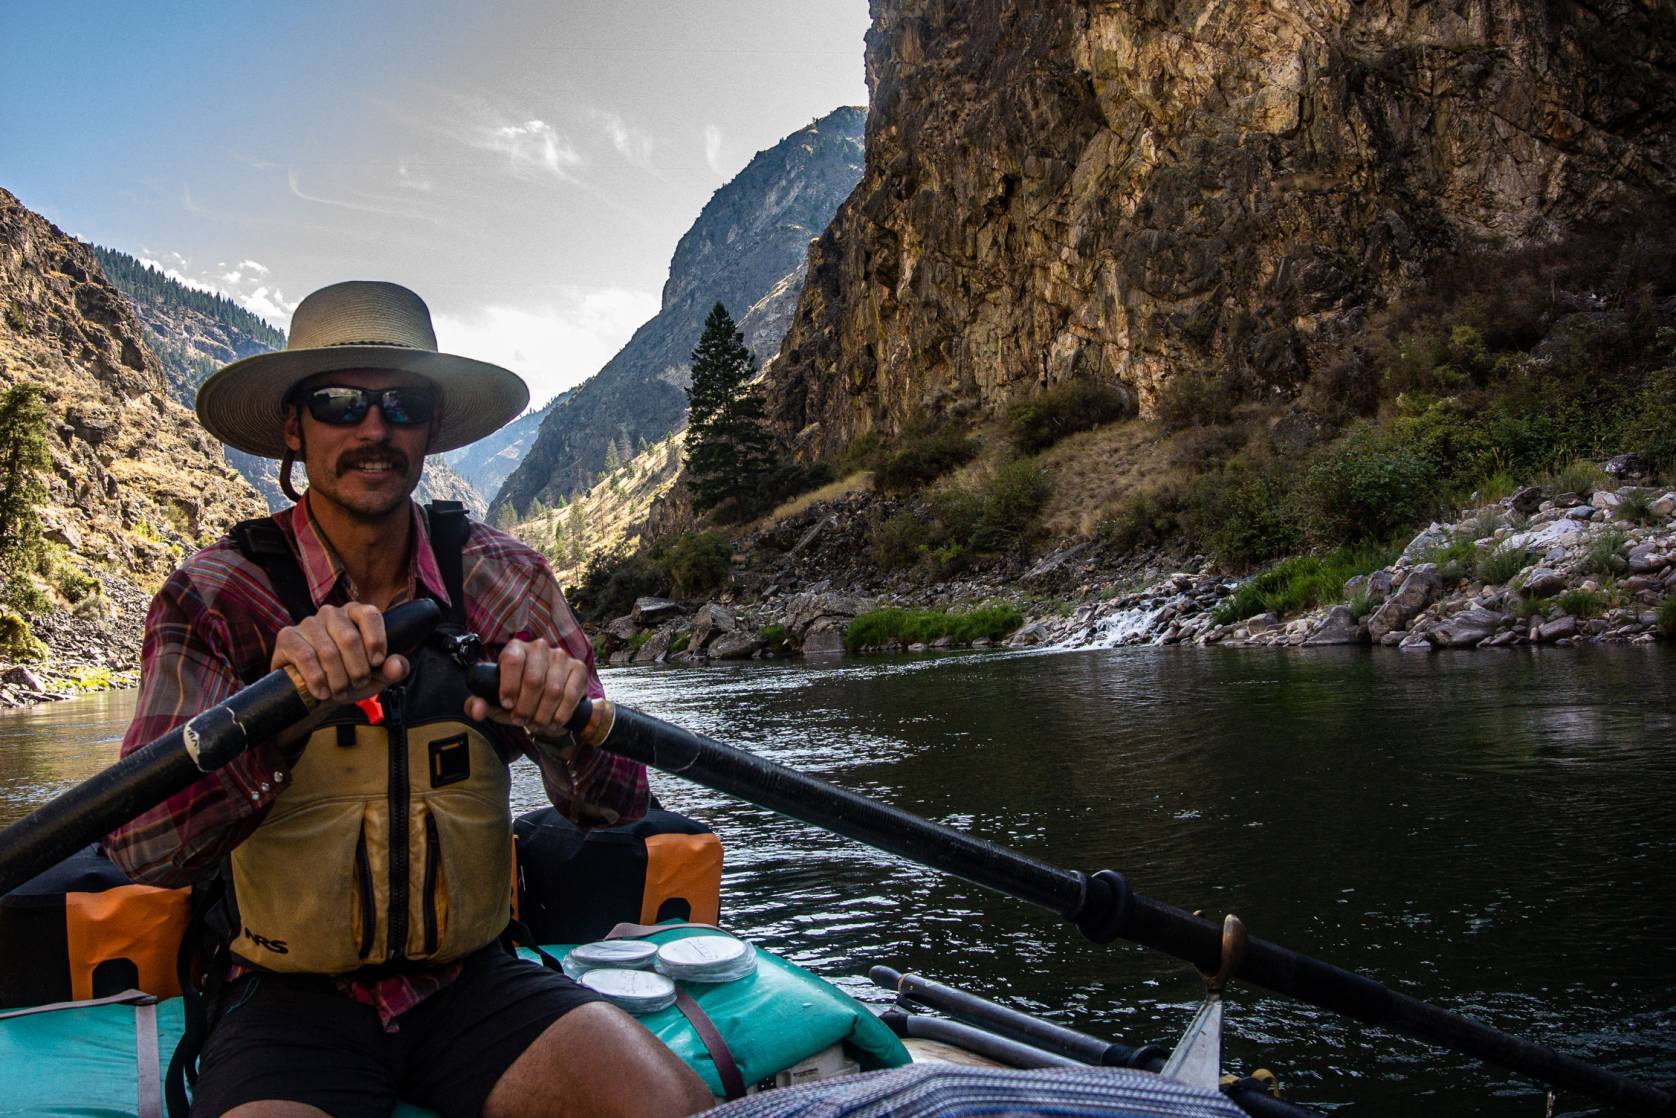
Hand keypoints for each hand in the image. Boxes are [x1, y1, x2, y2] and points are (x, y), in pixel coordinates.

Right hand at [271, 603, 409, 703]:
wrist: (314, 694)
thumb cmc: (349, 678)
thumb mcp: (377, 677)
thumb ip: (393, 669)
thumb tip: (397, 665)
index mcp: (356, 614)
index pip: (370, 614)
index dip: (376, 640)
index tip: (376, 663)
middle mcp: (332, 613)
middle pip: (349, 638)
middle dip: (357, 668)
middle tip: (357, 684)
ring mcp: (308, 623)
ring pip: (328, 651)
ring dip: (338, 679)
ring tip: (340, 692)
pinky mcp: (287, 637)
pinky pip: (306, 657)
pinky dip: (317, 680)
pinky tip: (323, 692)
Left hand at [464, 638, 587, 740]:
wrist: (546, 700)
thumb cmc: (517, 697)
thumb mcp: (494, 702)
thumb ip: (478, 705)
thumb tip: (476, 710)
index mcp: (515, 648)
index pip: (512, 660)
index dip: (509, 686)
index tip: (507, 705)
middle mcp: (539, 647)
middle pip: (534, 679)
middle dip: (526, 707)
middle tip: (521, 721)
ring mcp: (561, 657)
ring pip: (553, 690)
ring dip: (543, 714)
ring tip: (536, 724)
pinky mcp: (578, 668)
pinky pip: (571, 694)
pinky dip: (561, 714)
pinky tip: (553, 722)